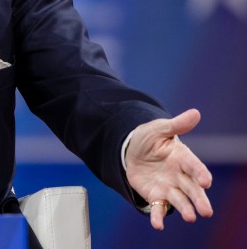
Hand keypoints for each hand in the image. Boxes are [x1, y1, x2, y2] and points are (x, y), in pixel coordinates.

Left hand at [125, 108, 212, 229]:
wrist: (132, 150)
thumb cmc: (150, 138)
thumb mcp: (160, 129)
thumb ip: (177, 125)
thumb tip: (195, 113)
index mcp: (182, 158)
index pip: (194, 166)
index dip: (200, 173)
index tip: (206, 181)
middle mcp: (179, 176)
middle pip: (192, 189)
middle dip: (199, 200)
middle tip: (206, 211)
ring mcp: (169, 187)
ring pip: (179, 200)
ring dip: (185, 209)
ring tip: (191, 217)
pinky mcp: (156, 196)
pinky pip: (158, 208)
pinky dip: (158, 217)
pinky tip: (158, 225)